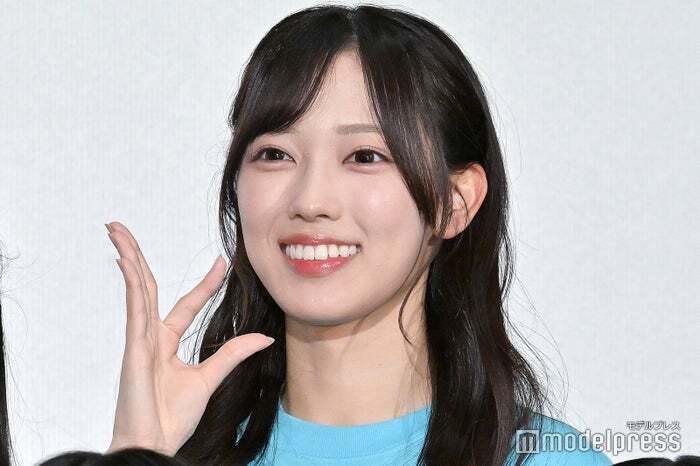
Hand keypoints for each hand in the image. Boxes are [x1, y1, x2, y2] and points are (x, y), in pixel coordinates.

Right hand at [104, 221, 273, 455]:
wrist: (155, 444)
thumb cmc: (172, 418)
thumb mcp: (211, 378)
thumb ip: (233, 353)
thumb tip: (263, 337)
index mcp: (166, 343)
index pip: (187, 303)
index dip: (204, 282)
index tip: (221, 261)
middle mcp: (150, 336)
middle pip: (147, 286)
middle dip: (137, 256)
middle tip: (125, 228)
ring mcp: (139, 340)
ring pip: (137, 290)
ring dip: (128, 258)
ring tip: (117, 230)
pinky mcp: (133, 349)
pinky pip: (135, 310)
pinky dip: (132, 284)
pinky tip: (126, 261)